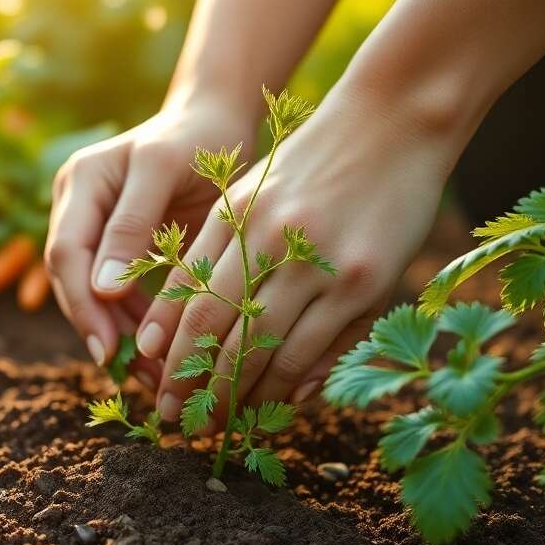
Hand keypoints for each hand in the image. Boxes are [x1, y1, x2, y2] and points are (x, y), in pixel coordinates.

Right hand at [45, 90, 260, 386]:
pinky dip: (137, 326)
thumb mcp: (164, 170)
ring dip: (121, 337)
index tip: (108, 350)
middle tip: (135, 376)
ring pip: (95, 296)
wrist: (220, 119)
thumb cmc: (198, 136)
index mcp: (79, 183)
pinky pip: (118, 296)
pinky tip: (159, 357)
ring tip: (153, 378)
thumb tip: (100, 290)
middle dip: (101, 330)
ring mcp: (95, 228)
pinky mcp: (119, 248)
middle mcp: (76, 207)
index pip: (65, 255)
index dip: (82, 305)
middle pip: (74, 282)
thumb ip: (131, 224)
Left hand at [138, 87, 452, 427]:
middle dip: (190, 380)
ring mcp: (316, 262)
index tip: (150, 374)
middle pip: (214, 327)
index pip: (185, 291)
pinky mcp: (362, 281)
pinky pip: (318, 349)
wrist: (394, 122)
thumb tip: (184, 327)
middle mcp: (267, 240)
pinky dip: (293, 383)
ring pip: (262, 348)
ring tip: (221, 422)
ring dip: (237, 394)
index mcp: (233, 216)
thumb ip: (219, 249)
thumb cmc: (316, 163)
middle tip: (176, 418)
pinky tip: (278, 404)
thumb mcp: (253, 193)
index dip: (166, 340)